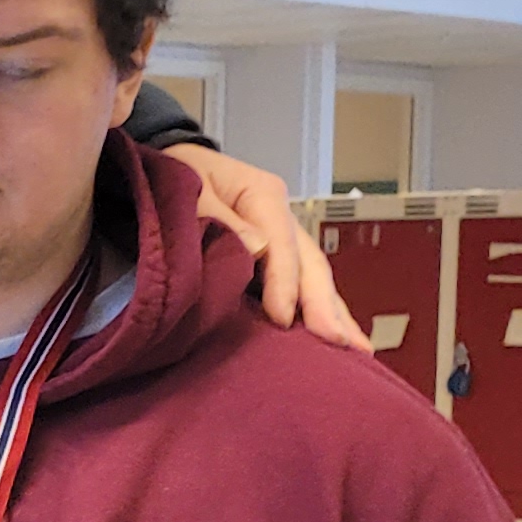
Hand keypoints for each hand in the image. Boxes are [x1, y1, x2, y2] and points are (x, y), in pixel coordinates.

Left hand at [163, 143, 368, 349]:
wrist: (165, 171)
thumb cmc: (175, 175)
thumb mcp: (187, 183)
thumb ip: (215, 212)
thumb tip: (256, 246)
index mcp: (263, 194)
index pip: (282, 242)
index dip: (284, 282)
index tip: (281, 318)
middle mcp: (280, 218)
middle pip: (310, 263)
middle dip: (325, 305)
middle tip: (339, 343)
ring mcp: (281, 239)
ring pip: (313, 278)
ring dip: (333, 314)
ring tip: (356, 350)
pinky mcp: (272, 260)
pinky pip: (299, 286)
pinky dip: (317, 311)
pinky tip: (334, 338)